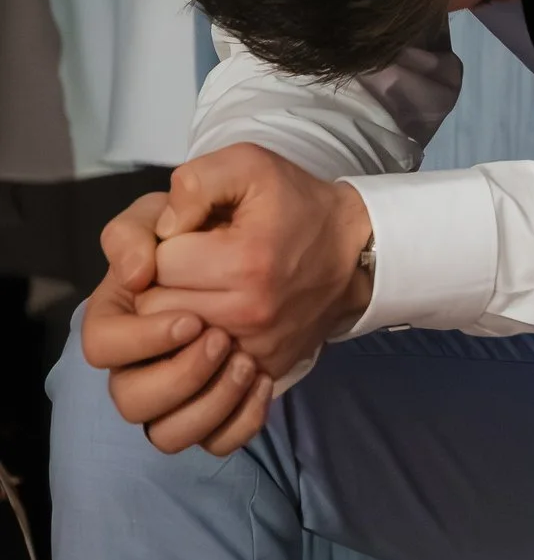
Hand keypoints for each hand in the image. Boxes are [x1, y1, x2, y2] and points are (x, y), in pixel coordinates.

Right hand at [81, 191, 269, 456]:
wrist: (333, 237)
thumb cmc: (274, 207)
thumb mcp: (242, 173)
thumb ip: (193, 187)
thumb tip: (146, 262)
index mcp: (133, 296)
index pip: (104, 336)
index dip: (147, 329)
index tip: (196, 311)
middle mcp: (148, 346)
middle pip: (126, 393)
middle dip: (178, 368)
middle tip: (221, 335)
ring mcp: (185, 378)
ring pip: (162, 432)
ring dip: (203, 402)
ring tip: (244, 361)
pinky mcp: (225, 398)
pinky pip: (212, 442)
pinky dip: (236, 424)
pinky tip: (263, 383)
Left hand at [134, 146, 373, 396]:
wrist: (353, 249)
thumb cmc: (295, 205)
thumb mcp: (250, 165)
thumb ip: (195, 182)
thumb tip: (165, 229)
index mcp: (244, 261)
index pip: (157, 266)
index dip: (164, 246)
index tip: (193, 236)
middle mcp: (249, 313)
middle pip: (154, 313)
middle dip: (159, 287)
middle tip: (190, 269)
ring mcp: (256, 350)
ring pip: (168, 355)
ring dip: (168, 330)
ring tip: (193, 304)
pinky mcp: (263, 373)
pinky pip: (202, 393)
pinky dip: (192, 373)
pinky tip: (206, 343)